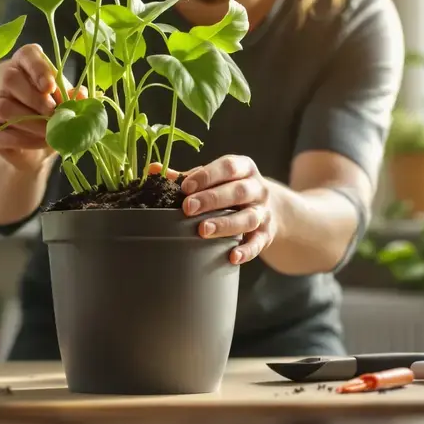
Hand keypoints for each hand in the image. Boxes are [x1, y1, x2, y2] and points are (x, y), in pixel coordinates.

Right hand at [0, 43, 86, 170]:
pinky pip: (2, 132)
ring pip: (4, 107)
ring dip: (31, 121)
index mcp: (23, 64)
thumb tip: (81, 95)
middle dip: (35, 98)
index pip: (26, 55)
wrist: (32, 145)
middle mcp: (1, 78)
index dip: (38, 68)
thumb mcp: (62, 103)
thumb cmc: (48, 114)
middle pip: (10, 79)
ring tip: (50, 132)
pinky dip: (25, 139)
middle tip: (53, 113)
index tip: (50, 86)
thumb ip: (70, 96)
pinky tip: (41, 142)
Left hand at [150, 155, 275, 264]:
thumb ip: (187, 177)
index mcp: (243, 168)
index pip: (228, 166)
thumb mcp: (215, 178)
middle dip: (212, 199)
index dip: (207, 175)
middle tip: (188, 208)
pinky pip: (259, 242)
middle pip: (238, 191)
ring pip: (249, 217)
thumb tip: (153, 170)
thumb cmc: (231, 190)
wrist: (271, 208)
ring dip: (225, 224)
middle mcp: (257, 188)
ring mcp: (264, 211)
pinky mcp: (268, 234)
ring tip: (203, 231)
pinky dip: (247, 250)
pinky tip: (232, 257)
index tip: (185, 187)